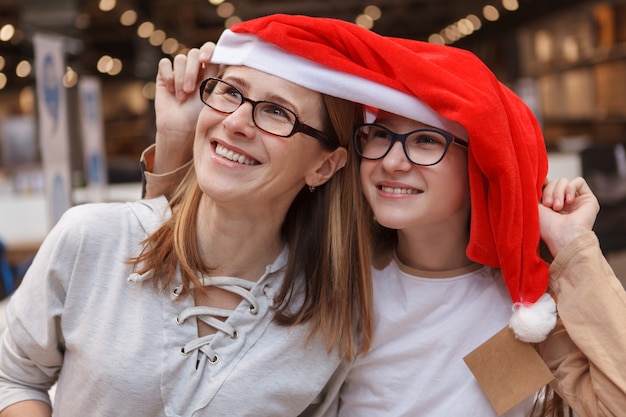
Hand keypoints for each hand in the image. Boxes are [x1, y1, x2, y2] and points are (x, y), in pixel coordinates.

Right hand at [154, 42, 218, 173]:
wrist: (181, 129)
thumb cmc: (200, 117)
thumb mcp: (214, 97)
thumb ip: (220, 80)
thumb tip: (234, 64)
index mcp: (209, 71)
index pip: (210, 50)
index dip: (208, 51)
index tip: (205, 60)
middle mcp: (194, 68)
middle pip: (194, 53)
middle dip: (192, 71)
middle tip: (190, 90)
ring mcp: (179, 71)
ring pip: (180, 59)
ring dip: (180, 78)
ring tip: (182, 97)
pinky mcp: (165, 75)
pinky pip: (165, 64)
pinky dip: (168, 75)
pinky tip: (170, 90)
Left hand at [539, 177, 599, 255]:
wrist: (562, 236)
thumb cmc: (546, 226)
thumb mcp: (534, 205)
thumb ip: (536, 190)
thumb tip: (541, 176)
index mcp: (550, 204)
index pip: (546, 185)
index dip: (542, 186)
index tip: (537, 195)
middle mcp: (563, 202)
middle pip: (554, 182)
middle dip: (549, 191)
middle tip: (548, 205)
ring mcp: (576, 200)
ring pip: (564, 181)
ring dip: (558, 192)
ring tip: (557, 207)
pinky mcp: (588, 199)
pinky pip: (578, 181)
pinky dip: (570, 188)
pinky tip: (569, 201)